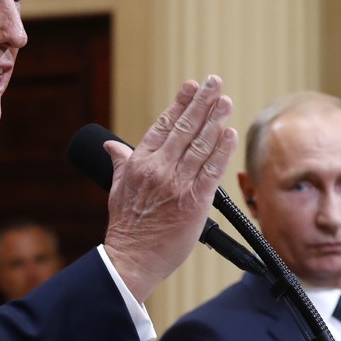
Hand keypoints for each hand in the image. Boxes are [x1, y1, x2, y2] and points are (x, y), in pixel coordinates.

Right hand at [102, 75, 237, 302]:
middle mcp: (158, 169)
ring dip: (215, 120)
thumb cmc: (126, 226)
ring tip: (225, 101)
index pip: (162, 125)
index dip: (179, 103)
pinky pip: (212, 170)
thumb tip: (111, 145)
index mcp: (139, 163)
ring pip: (200, 145)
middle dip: (201, 102)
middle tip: (214, 82)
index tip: (191, 86)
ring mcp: (177, 184)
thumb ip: (119, 162)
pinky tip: (229, 133)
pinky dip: (221, 150)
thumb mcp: (115, 188)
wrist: (133, 258)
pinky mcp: (195, 201)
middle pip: (184, 128)